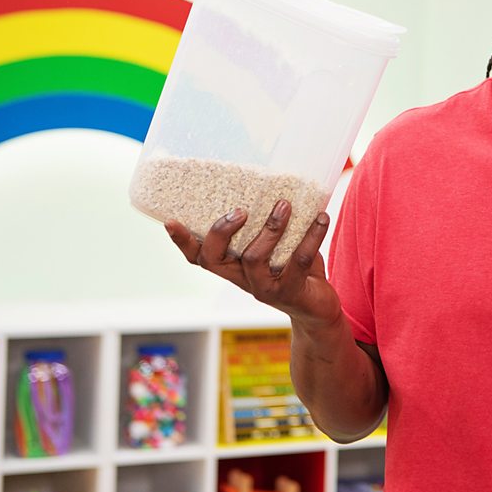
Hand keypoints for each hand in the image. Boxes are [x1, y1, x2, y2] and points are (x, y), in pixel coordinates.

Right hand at [164, 200, 340, 324]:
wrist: (318, 311)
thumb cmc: (294, 270)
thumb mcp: (276, 248)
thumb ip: (268, 224)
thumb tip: (276, 181)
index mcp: (232, 267)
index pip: (198, 257)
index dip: (182, 241)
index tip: (170, 220)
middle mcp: (242, 279)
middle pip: (214, 260)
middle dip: (221, 232)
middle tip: (240, 209)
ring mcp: (264, 288)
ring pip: (255, 258)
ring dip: (270, 229)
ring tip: (285, 205)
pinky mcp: (291, 292)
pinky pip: (299, 261)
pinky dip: (311, 236)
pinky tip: (321, 217)